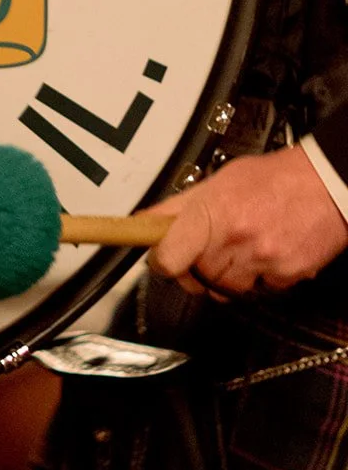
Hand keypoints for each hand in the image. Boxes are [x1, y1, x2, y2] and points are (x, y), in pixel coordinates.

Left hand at [145, 145, 347, 296]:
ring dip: (226, 277)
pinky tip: (263, 256)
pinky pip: (260, 291)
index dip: (160, 262)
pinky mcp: (287, 276)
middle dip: (196, 269)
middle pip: (197, 278)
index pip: (169, 257)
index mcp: (212, 212)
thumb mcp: (217, 182)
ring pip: (226, 290)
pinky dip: (258, 279)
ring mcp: (262, 260)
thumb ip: (178, 206)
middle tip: (204, 252)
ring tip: (237, 251)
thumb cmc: (272, 179)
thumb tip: (144, 221)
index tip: (160, 258)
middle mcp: (236, 239)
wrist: (324, 183)